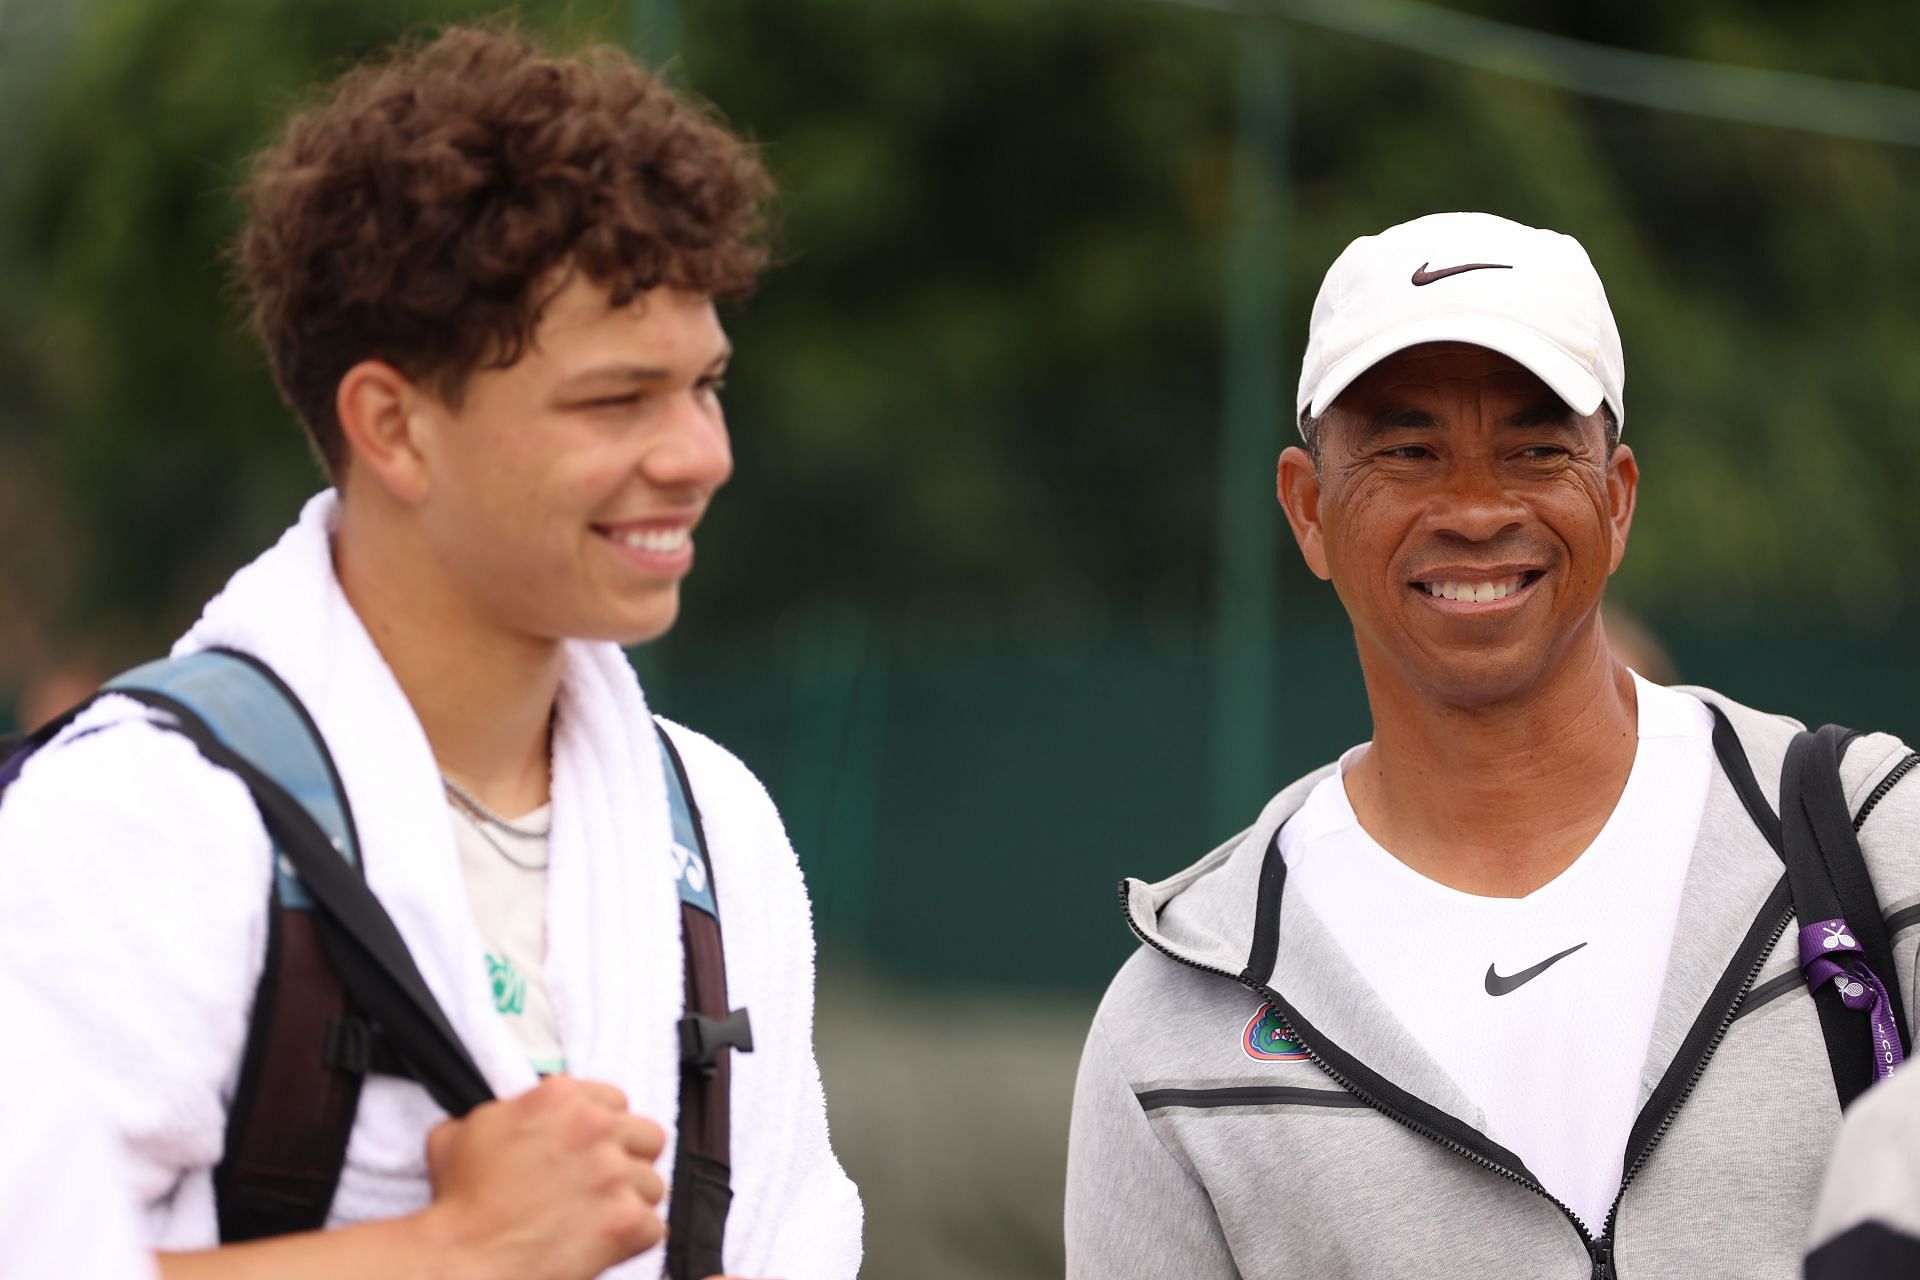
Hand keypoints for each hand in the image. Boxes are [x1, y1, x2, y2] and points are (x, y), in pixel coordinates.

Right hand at [423, 1076, 666, 1279]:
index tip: (591, 1152)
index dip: (603, 1132)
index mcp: (559, 1098)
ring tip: (593, 1224)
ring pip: (653, 1185)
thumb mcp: (460, 1133)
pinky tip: (600, 1248)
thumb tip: (512, 1113)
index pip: (615, 1101)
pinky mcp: (627, 1218)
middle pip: (647, 1137)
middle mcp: (593, 1127)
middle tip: (601, 1188)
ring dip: (629, 1205)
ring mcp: (614, 1172)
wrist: (463, 1261)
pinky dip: (631, 1243)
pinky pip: (654, 1228)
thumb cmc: (459, 1207)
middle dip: (629, 1162)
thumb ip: (501, 1113)